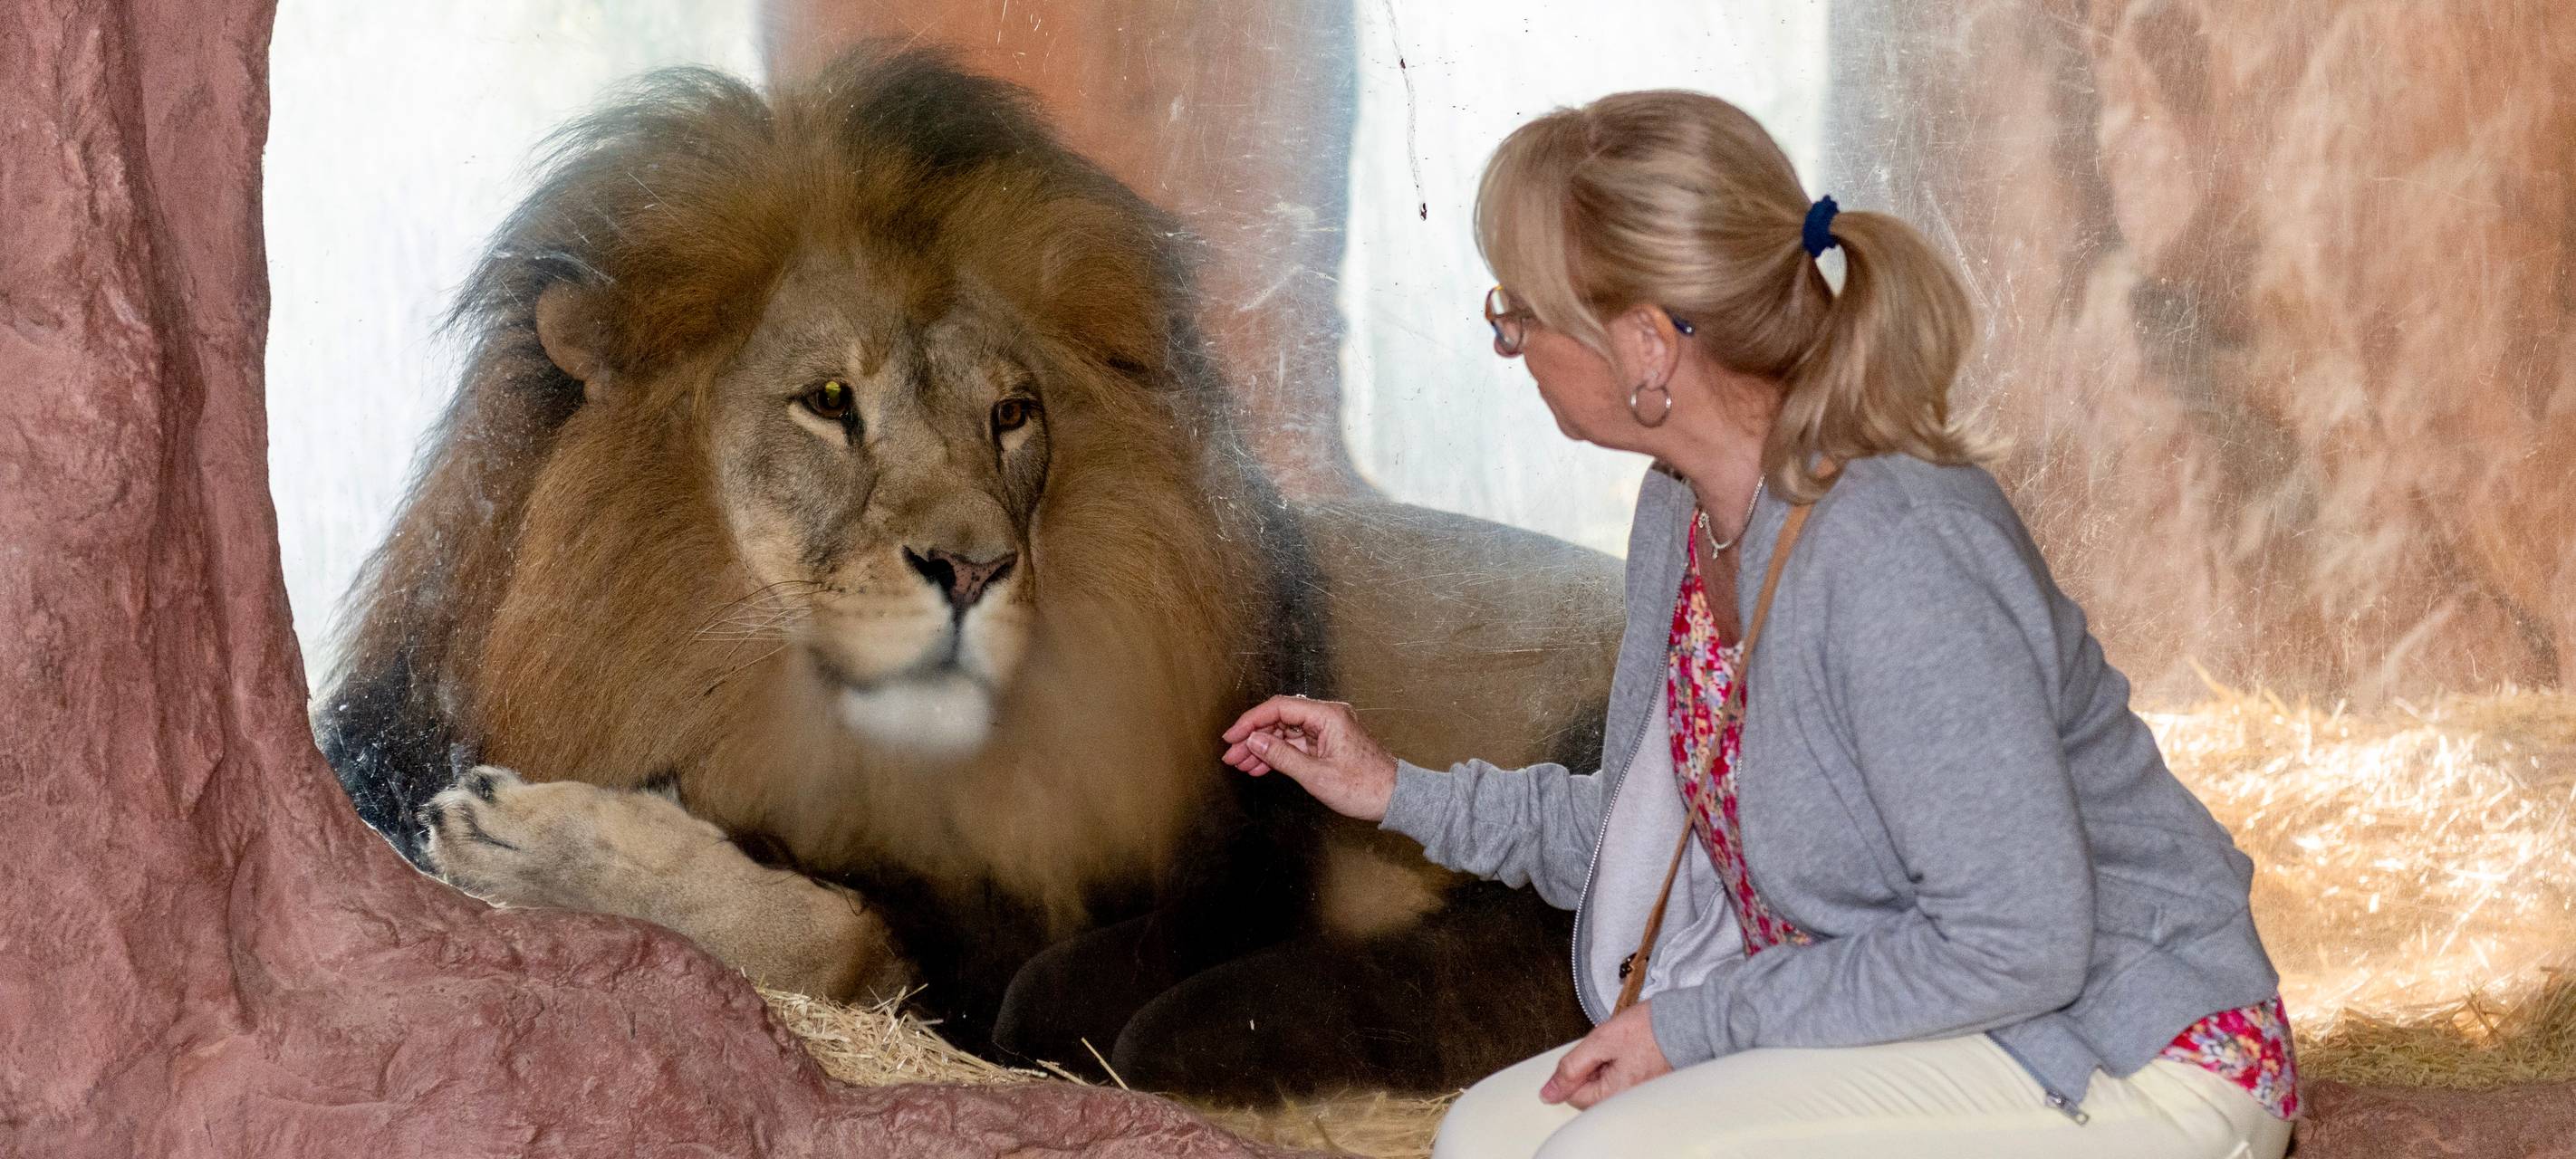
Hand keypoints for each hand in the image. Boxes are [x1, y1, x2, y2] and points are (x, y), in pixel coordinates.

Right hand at [1219, 694, 1397, 821]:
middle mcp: (1328, 716)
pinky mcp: (1329, 742)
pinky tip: (1261, 766)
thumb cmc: (1365, 787)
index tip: (1232, 736)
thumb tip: (1254, 741)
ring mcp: (1328, 729)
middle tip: (1232, 754)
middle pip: (1280, 718)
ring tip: (1241, 763)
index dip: (1250, 721)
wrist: (1396, 798)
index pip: (1278, 708)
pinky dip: (1279, 754)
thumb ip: (1281, 756)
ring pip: (1286, 732)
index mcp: (1328, 715)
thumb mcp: (1316, 775)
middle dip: (1253, 737)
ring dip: (1263, 747)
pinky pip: (1297, 743)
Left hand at [1539, 999, 1671, 1108]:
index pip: (1573, 1094)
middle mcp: (1627, 1101)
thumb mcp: (1600, 1041)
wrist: (1685, 1020)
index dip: (1577, 1067)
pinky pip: (1622, 1079)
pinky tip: (1632, 1050)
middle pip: (1590, 1091)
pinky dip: (1622, 1064)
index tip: (1593, 1051)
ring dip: (1607, 1064)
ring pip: (1606, 1083)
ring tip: (1623, 1046)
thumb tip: (1548, 1093)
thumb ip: (1570, 1068)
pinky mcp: (1647, 1086)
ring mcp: (1638, 1095)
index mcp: (1613, 1095)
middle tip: (1610, 1047)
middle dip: (1593, 1067)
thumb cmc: (1649, 1029)